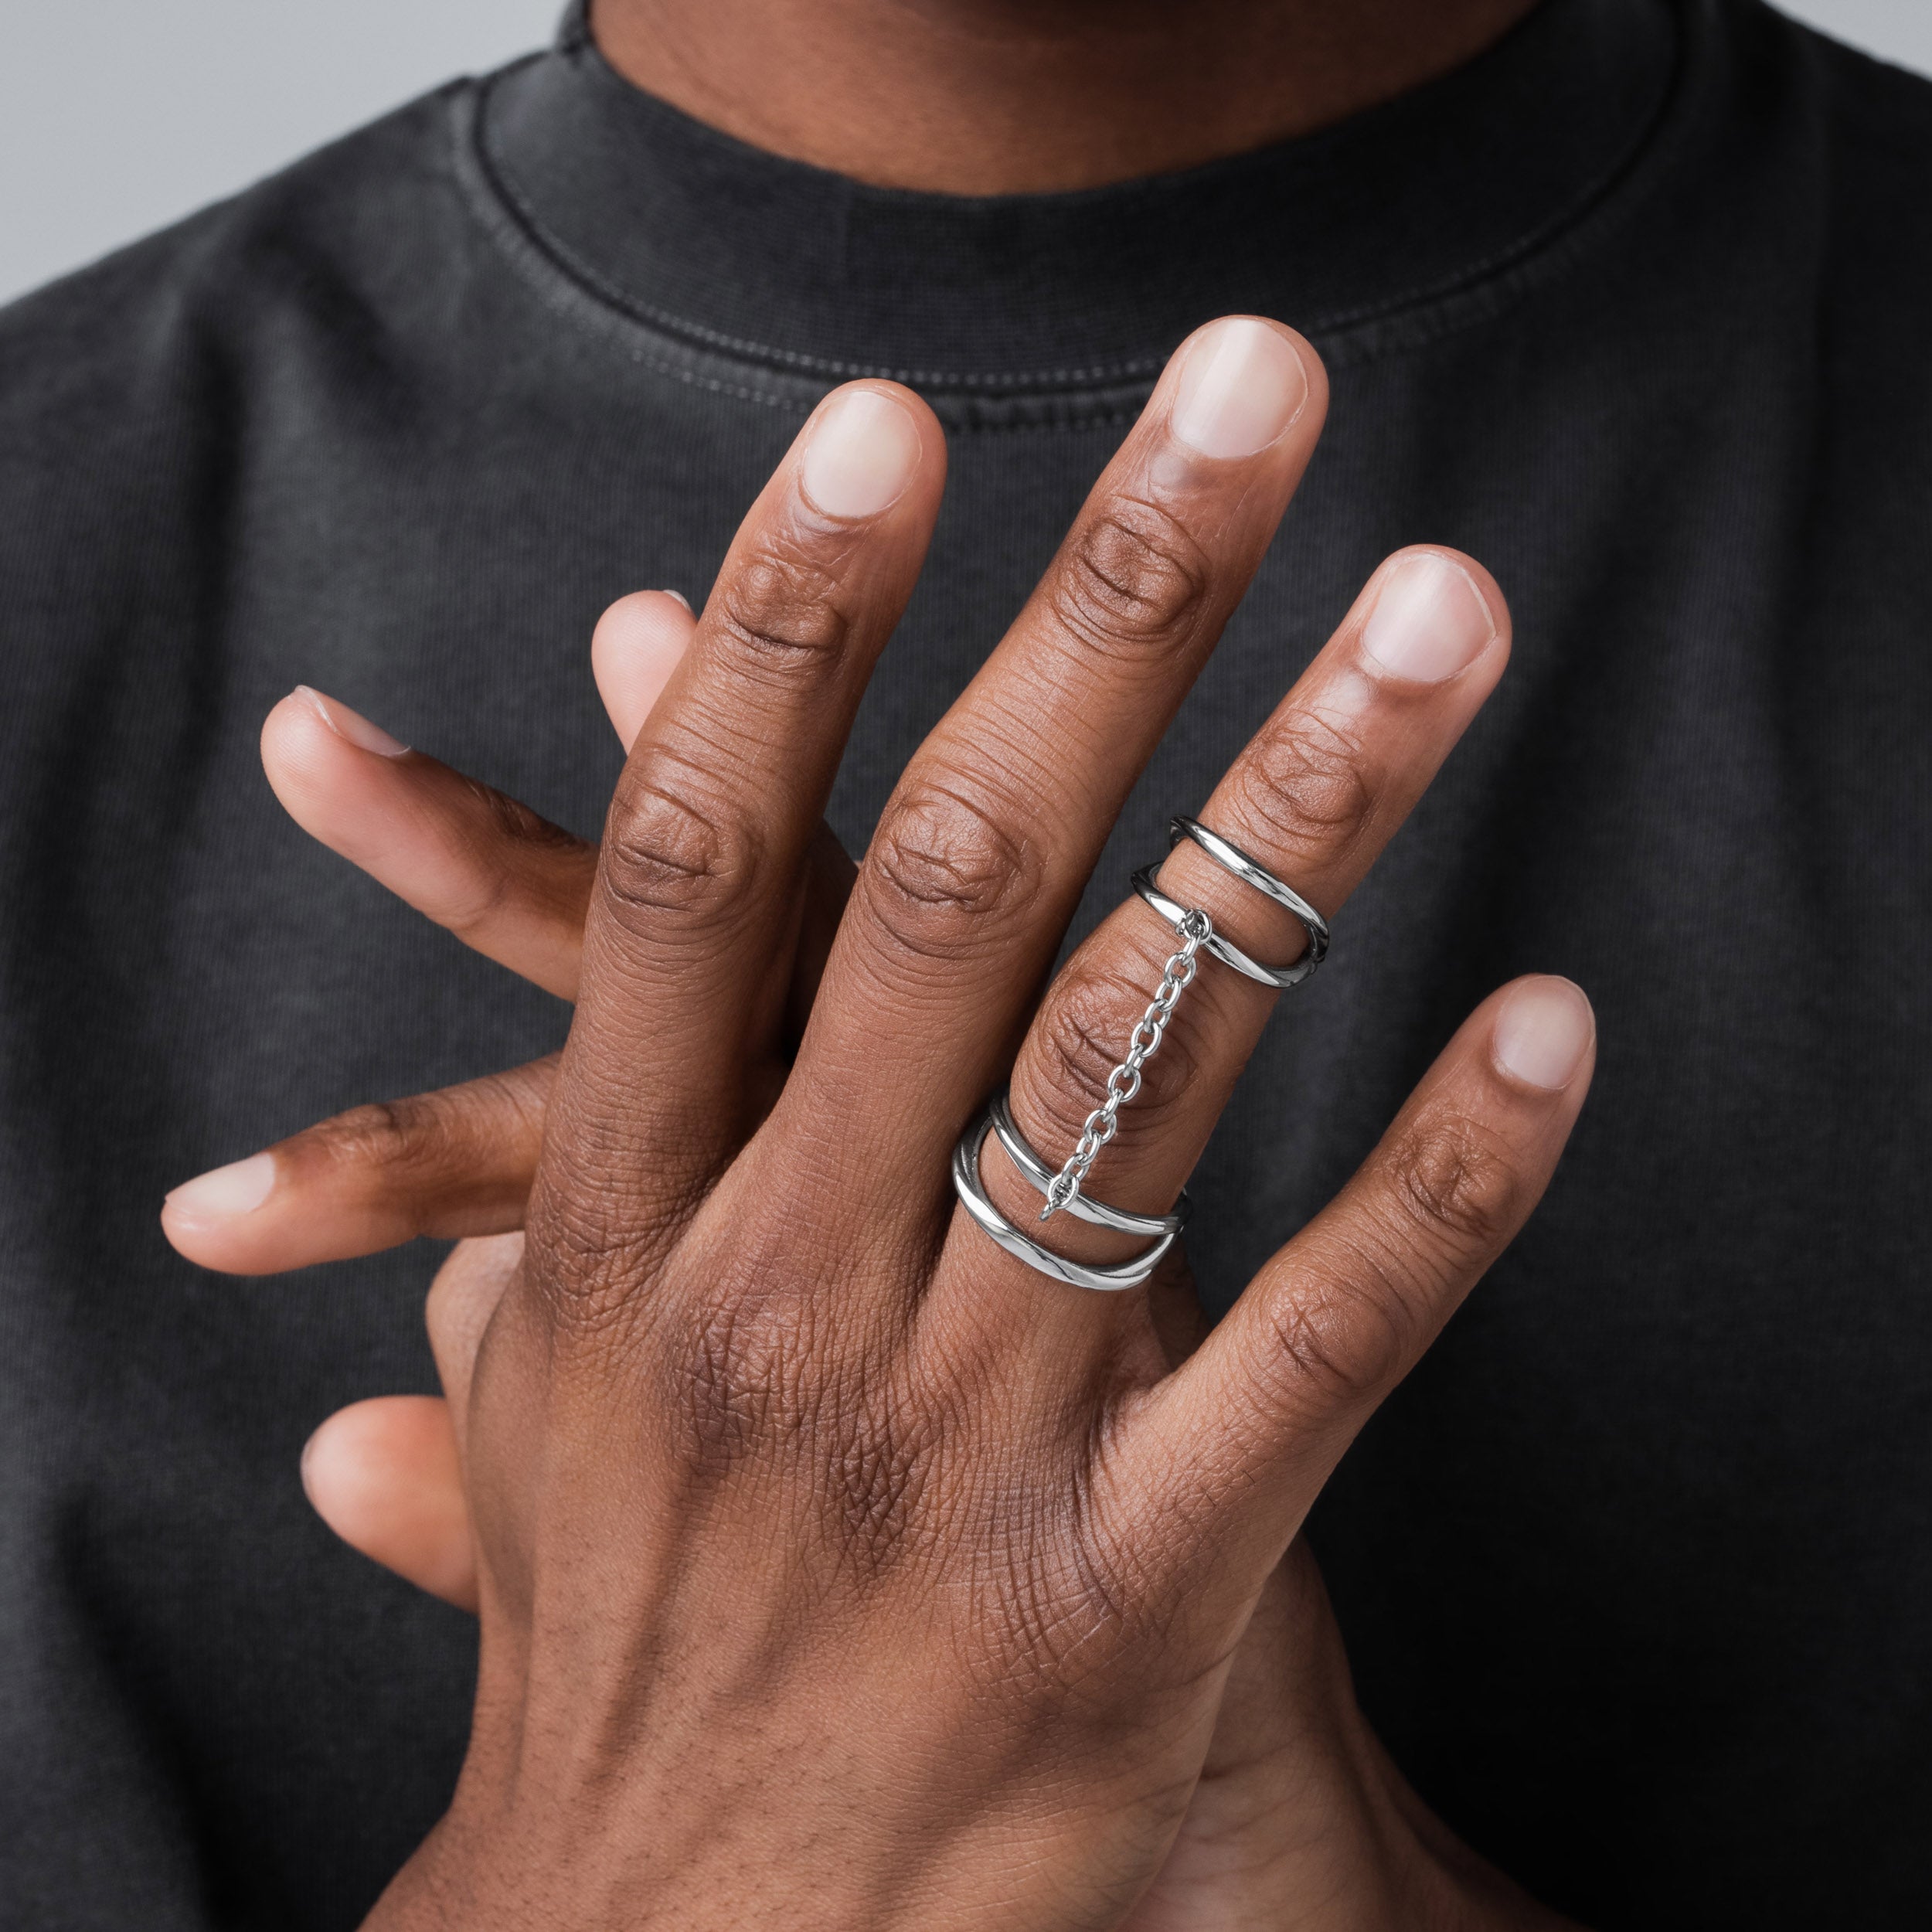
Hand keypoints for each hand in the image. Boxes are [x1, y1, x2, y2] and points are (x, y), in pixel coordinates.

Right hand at [168, 317, 1592, 1928]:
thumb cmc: (632, 1640)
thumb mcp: (532, 1404)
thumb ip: (510, 1212)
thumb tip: (449, 1119)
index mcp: (624, 1243)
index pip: (696, 869)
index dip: (785, 631)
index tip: (890, 426)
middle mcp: (785, 1303)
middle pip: (953, 890)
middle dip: (1108, 617)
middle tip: (1244, 397)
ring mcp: (959, 1452)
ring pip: (1145, 1065)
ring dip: (1305, 814)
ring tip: (1437, 610)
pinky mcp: (1123, 1605)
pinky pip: (1312, 1360)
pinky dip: (1442, 1188)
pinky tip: (1549, 1026)